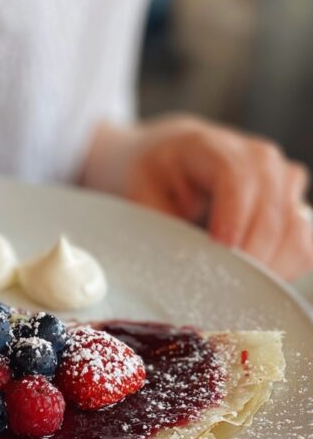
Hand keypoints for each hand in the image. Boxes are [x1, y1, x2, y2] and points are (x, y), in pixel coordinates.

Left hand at [82, 116, 312, 280]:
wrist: (170, 156)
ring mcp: (282, 180)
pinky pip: (304, 242)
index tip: (220, 253)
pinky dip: (285, 267)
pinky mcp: (292, 203)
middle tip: (226, 289)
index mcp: (213, 147)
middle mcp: (259, 159)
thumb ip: (162, 223)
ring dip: (272, 266)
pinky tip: (255, 283)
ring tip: (238, 291)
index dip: (233, 220)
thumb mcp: (141, 193)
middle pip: (271, 210)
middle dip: (251, 256)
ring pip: (295, 229)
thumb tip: (184, 261)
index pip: (238, 180)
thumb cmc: (153, 175)